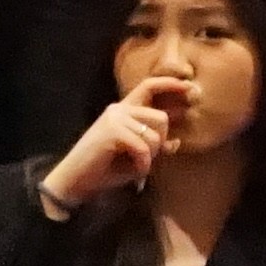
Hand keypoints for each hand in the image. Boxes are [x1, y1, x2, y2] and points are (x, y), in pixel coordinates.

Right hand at [42, 76, 186, 211]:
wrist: (75, 181)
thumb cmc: (104, 170)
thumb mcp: (135, 156)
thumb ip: (153, 146)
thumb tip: (177, 142)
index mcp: (123, 110)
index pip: (149, 86)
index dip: (170, 84)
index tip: (190, 87)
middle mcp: (119, 109)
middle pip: (161, 117)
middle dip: (160, 142)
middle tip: (146, 159)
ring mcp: (115, 118)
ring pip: (154, 135)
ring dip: (150, 157)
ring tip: (136, 166)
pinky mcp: (113, 131)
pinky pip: (144, 148)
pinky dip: (143, 164)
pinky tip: (134, 171)